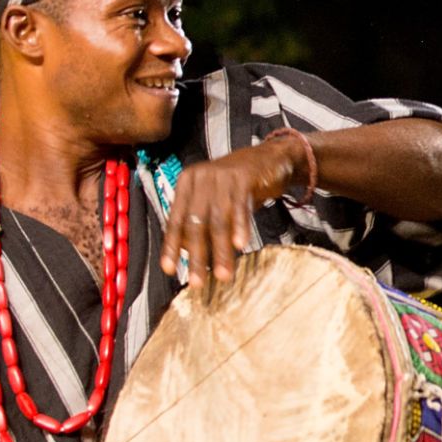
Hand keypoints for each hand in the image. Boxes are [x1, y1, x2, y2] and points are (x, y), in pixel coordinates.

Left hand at [158, 142, 299, 283]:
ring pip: (217, 220)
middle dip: (197, 256)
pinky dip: (240, 227)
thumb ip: (202, 221)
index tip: (170, 270)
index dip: (172, 246)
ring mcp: (221, 176)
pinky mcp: (243, 177)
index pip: (175, 220)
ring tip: (224, 274)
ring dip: (220, 250)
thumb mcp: (217, 200)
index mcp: (187, 183)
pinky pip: (239, 207)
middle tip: (198, 282)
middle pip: (195, 223)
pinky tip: (240, 245)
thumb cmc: (241, 184)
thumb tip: (189, 252)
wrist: (272, 158)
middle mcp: (200, 178)